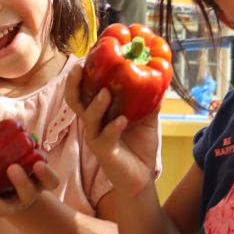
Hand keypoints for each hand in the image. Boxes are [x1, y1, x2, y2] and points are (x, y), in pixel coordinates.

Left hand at [0, 161, 59, 218]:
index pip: (51, 182)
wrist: (11, 194)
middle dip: (21, 181)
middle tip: (12, 168)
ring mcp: (12, 206)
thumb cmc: (16, 168)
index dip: (46, 174)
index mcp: (39, 181)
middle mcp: (28, 195)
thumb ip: (11, 144)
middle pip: (29, 192)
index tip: (38, 164)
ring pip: (6, 209)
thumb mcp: (19, 157)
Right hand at [64, 63, 159, 198]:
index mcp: (99, 113)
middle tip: (78, 69)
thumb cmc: (140, 146)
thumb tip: (160, 76)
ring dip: (96, 105)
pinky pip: (105, 138)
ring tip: (105, 93)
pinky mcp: (104, 153)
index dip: (81, 75)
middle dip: (73, 85)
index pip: (84, 90)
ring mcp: (96, 138)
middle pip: (75, 102)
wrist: (142, 177)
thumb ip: (149, 99)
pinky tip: (122, 120)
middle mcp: (93, 124)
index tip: (84, 57)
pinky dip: (113, 127)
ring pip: (88, 119)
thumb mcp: (146, 118)